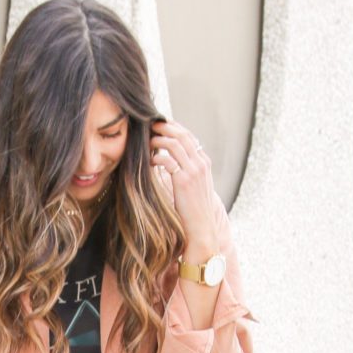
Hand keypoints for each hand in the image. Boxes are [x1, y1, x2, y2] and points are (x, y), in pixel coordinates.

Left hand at [148, 118, 223, 256]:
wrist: (201, 228)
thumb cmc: (194, 209)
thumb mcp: (195, 186)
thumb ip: (187, 170)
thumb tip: (170, 161)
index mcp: (204, 163)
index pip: (189, 137)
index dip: (174, 128)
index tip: (161, 125)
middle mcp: (201, 163)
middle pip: (183, 135)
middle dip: (165, 127)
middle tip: (151, 125)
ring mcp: (194, 171)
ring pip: (175, 144)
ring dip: (158, 139)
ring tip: (148, 141)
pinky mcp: (184, 180)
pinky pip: (167, 161)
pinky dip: (156, 157)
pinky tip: (150, 161)